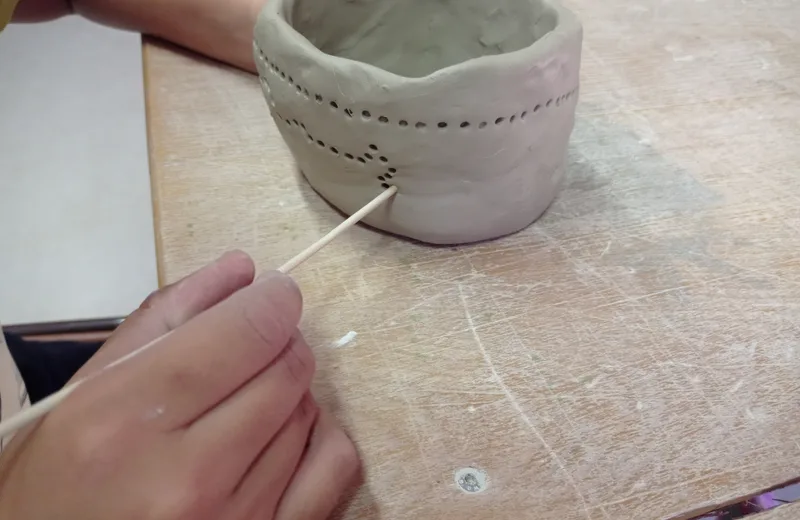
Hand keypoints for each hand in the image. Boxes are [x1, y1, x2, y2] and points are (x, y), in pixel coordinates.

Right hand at [0, 251, 359, 518]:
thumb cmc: (62, 476)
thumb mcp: (88, 388)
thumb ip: (165, 316)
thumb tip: (242, 270)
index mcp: (123, 421)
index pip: (241, 334)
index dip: (271, 300)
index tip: (273, 292)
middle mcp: (184, 477)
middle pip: (285, 369)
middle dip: (278, 340)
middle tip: (252, 344)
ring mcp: (233, 518)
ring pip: (309, 411)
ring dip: (288, 390)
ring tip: (245, 400)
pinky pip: (336, 464)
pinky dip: (321, 434)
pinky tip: (284, 433)